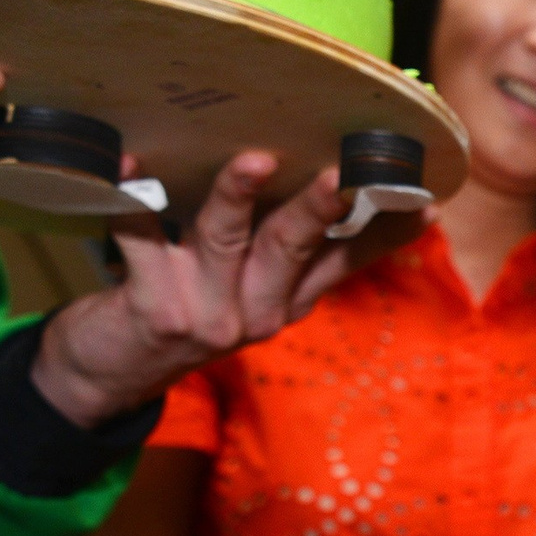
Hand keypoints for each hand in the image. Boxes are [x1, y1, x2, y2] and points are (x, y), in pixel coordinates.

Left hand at [30, 151, 422, 425]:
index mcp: (287, 300)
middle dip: (319, 207)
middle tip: (340, 174)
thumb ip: (282, 250)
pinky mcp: (155, 308)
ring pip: (226, 238)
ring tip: (253, 161)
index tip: (422, 204)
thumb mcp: (246, 291)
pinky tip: (128, 167)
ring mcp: (207, 313)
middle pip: (293, 245)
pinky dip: (133, 201)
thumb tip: (324, 179)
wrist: (113, 373)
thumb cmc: (184, 308)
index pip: (346, 259)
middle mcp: (257, 311)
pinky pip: (144, 239)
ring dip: (238, 194)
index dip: (385, 231)